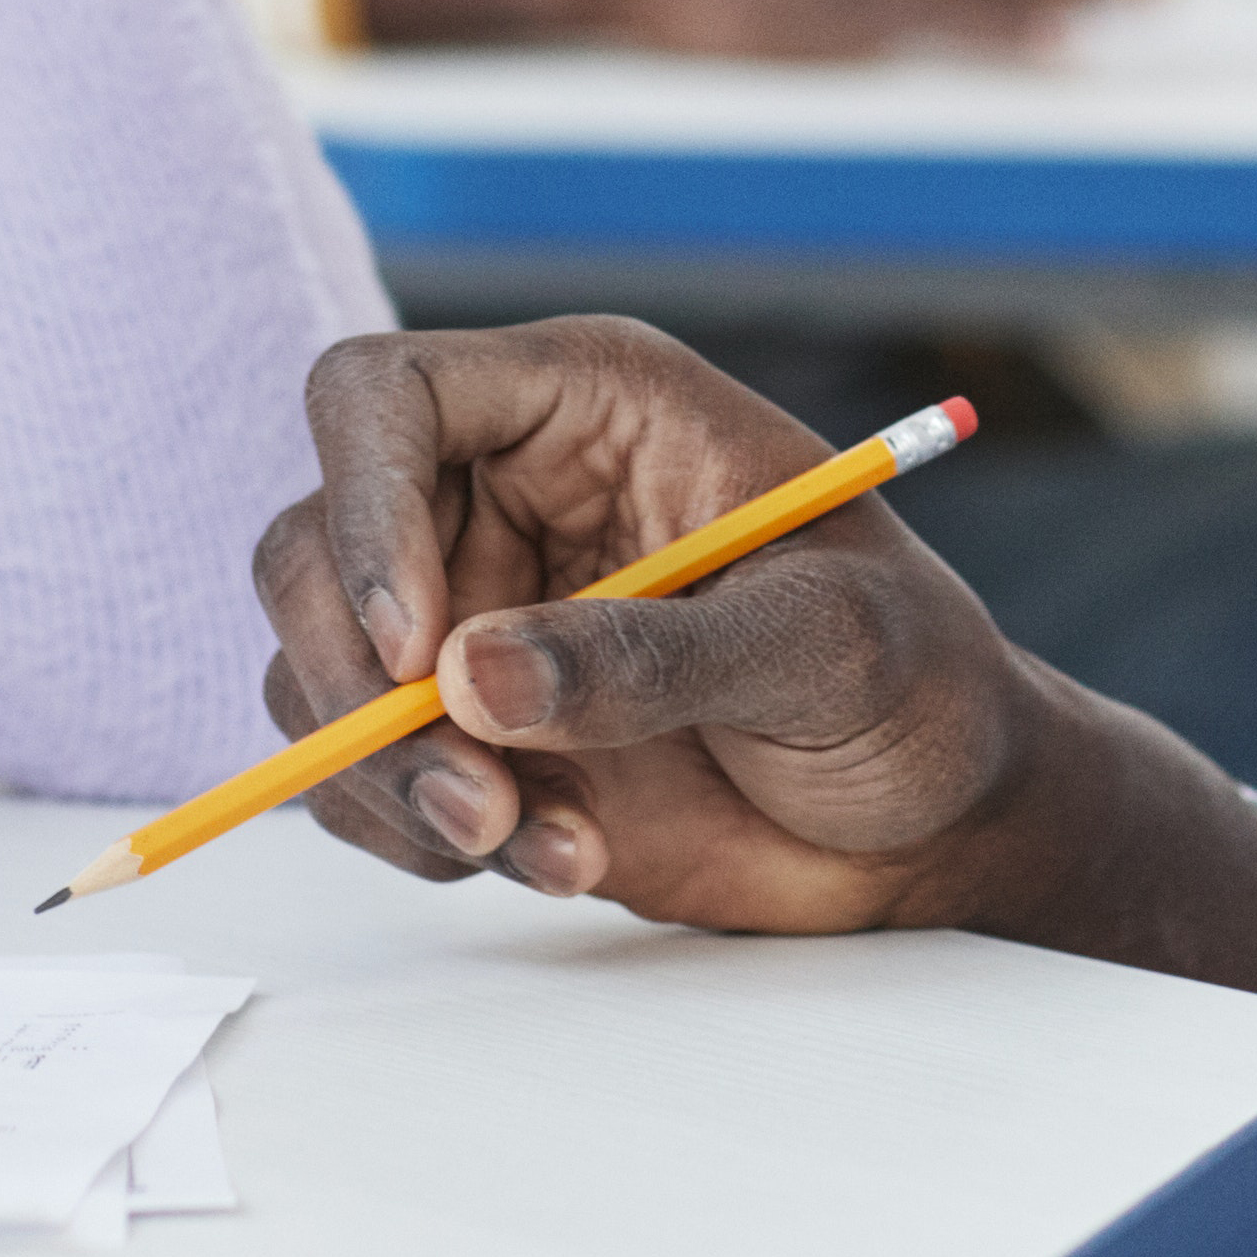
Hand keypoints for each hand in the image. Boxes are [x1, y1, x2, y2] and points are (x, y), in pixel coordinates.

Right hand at [250, 319, 1256, 995]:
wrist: (943, 817)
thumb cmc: (914, 682)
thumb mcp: (824, 643)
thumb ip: (654, 654)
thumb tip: (473, 685)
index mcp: (583, 405)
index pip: (383, 397)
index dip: (362, 504)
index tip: (415, 648)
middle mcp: (502, 495)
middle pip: (314, 542)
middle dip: (359, 684)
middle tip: (473, 796)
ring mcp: (475, 615)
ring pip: (317, 670)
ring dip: (390, 779)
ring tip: (538, 846)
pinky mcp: (471, 731)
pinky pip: (359, 773)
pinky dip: (418, 835)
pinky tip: (555, 859)